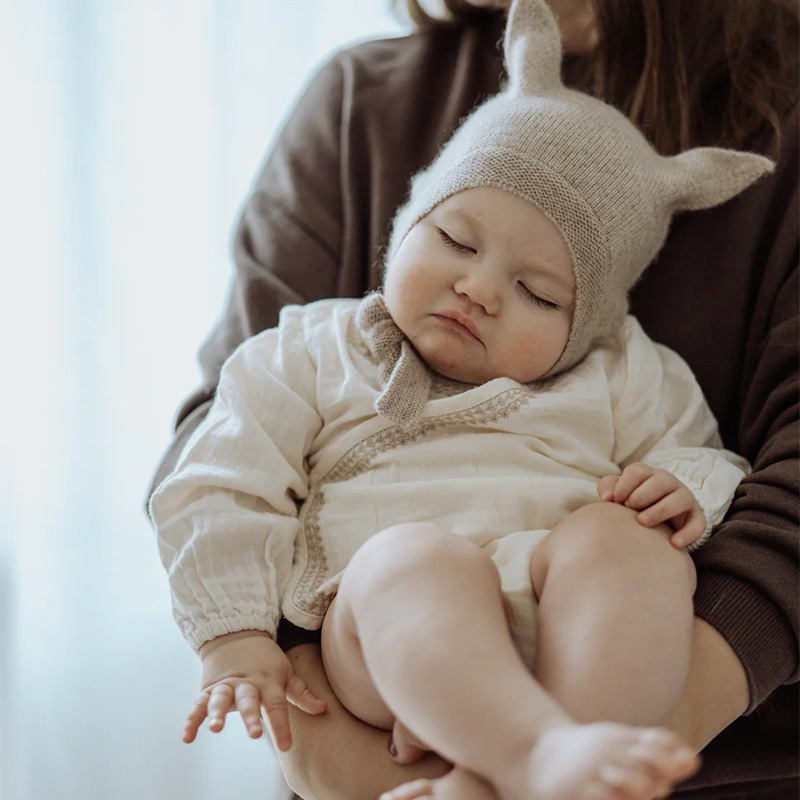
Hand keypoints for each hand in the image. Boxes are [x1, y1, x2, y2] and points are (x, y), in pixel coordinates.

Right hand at [184, 630, 326, 750]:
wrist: (237, 634)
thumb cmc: (266, 660)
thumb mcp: (286, 672)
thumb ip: (301, 693)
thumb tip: (323, 709)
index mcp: (268, 681)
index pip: (277, 704)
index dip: (282, 725)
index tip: (286, 746)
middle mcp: (246, 683)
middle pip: (249, 700)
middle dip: (251, 717)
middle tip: (254, 734)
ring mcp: (226, 685)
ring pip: (221, 698)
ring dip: (217, 713)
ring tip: (215, 728)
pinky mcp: (209, 687)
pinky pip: (198, 703)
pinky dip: (192, 719)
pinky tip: (187, 736)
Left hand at [597, 464, 705, 547]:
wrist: (658, 521)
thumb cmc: (632, 503)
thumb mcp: (619, 493)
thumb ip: (608, 488)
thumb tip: (607, 498)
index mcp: (647, 474)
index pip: (638, 471)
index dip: (624, 485)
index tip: (614, 500)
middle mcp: (668, 483)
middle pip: (661, 480)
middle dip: (643, 494)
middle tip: (629, 507)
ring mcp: (684, 499)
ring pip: (681, 498)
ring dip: (661, 510)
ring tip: (643, 522)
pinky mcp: (696, 517)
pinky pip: (698, 524)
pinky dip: (688, 533)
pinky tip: (673, 543)